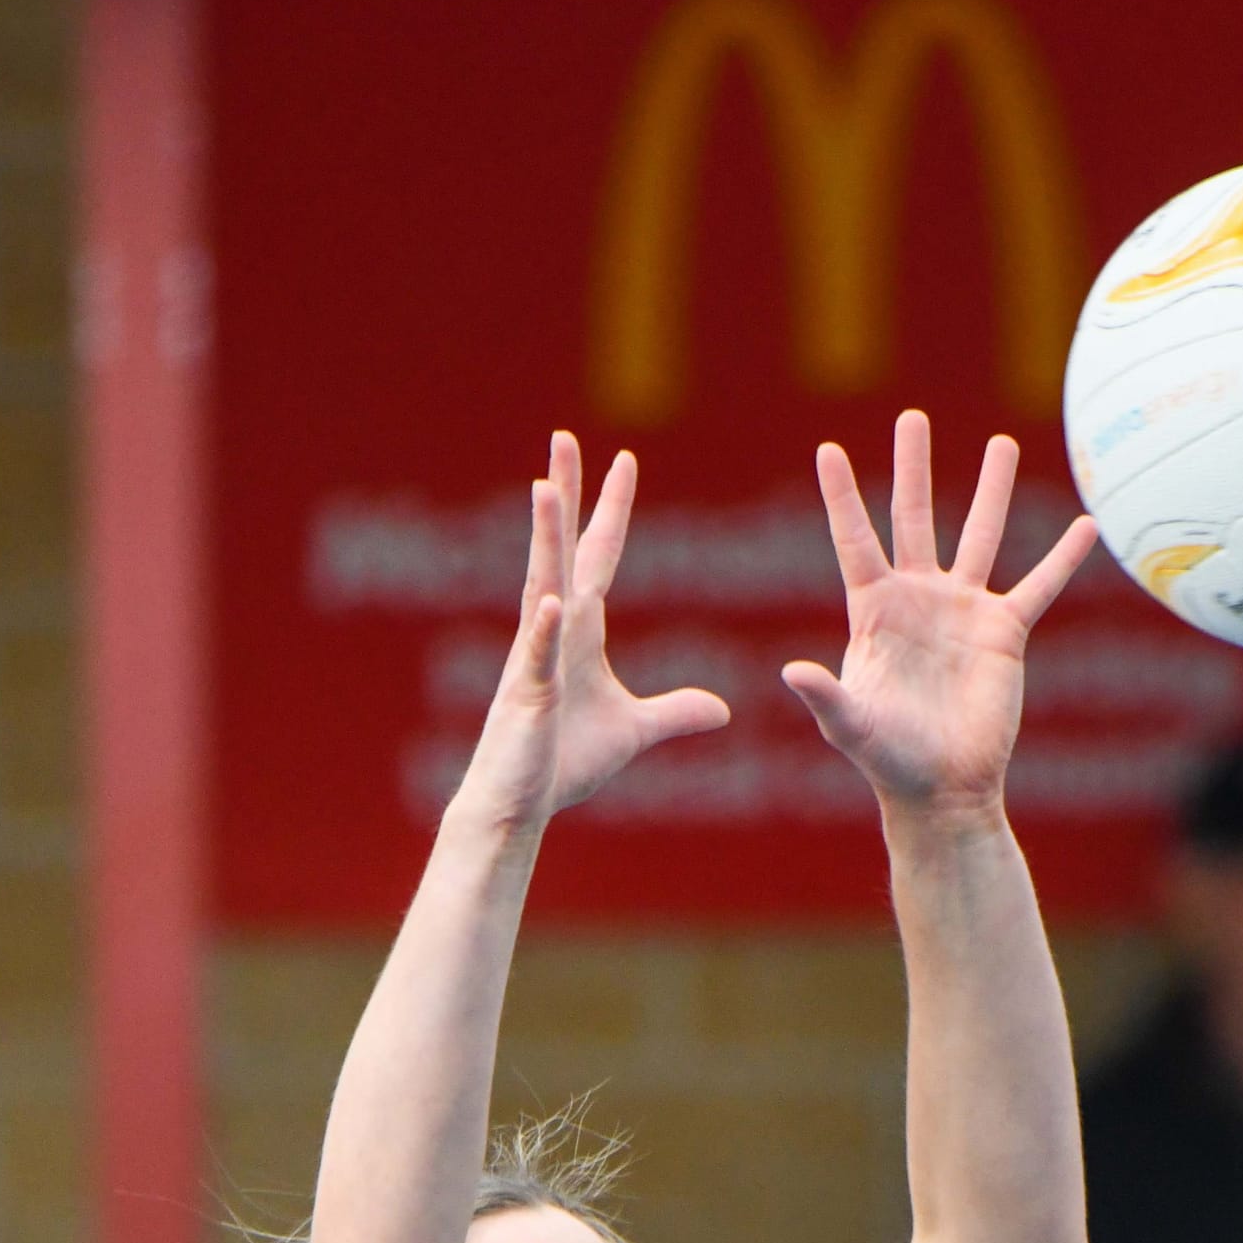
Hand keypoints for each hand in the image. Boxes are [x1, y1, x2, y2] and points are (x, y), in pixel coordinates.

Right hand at [453, 433, 728, 831]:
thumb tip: (722, 709)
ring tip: (546, 490)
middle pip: (562, 550)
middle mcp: (553, 632)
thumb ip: (675, 713)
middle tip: (565, 438)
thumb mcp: (634, 731)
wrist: (520, 804)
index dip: (611, 511)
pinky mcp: (526, 698)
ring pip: (542, 587)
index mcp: (579, 632)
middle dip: (565, 494)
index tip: (625, 461)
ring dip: (545, 541)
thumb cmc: (563, 763)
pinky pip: (536, 657)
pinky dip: (543, 631)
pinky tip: (551, 602)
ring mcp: (535, 659)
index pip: (598, 558)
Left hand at [784, 410, 1099, 818]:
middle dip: (914, 468)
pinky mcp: (1004, 634)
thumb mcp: (851, 726)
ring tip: (1001, 443)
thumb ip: (826, 695)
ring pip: (980, 536)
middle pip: (915, 518)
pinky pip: (1039, 586)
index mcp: (876, 612)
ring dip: (992, 490)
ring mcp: (964, 612)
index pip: (856, 541)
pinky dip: (1063, 558)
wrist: (944, 788)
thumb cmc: (889, 761)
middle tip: (912, 416)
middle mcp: (919, 600)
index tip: (828, 450)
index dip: (842, 497)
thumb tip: (792, 671)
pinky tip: (1086, 524)